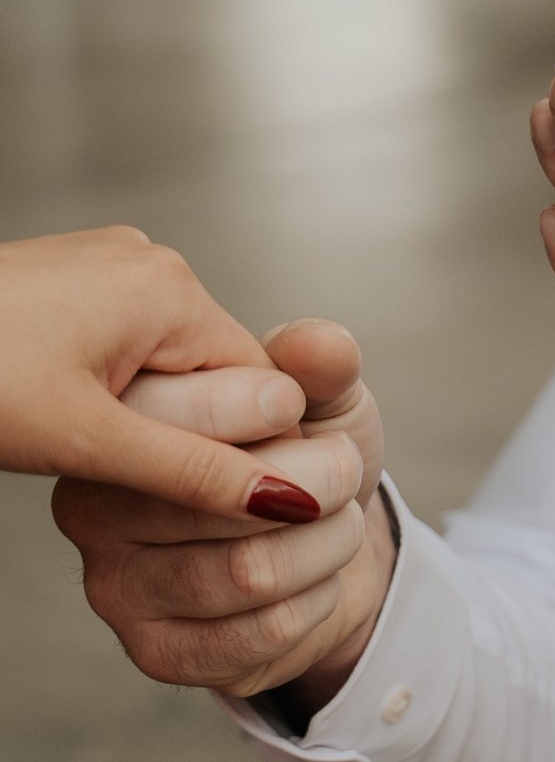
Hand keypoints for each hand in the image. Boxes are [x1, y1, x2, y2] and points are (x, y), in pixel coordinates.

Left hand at [0, 226, 310, 513]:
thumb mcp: (89, 441)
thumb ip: (195, 471)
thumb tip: (286, 500)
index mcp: (172, 289)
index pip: (262, 384)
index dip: (245, 449)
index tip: (209, 499)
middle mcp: (152, 262)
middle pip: (216, 371)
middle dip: (184, 428)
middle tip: (117, 466)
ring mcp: (110, 264)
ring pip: (167, 361)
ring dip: (143, 411)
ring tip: (79, 438)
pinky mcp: (75, 278)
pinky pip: (125, 342)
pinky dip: (108, 386)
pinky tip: (60, 410)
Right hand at [53, 319, 396, 703]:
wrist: (325, 550)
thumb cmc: (306, 458)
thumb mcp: (320, 397)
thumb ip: (317, 364)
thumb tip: (322, 344)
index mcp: (119, 423)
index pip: (186, 413)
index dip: (274, 411)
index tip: (303, 412)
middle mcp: (95, 505)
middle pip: (222, 498)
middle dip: (319, 483)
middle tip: (342, 474)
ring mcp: (117, 586)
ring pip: (251, 571)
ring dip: (327, 545)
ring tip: (338, 523)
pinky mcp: (156, 652)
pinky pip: (261, 631)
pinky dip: (317, 599)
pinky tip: (315, 580)